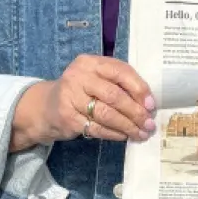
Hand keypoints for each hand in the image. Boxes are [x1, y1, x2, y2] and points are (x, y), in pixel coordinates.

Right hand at [10, 55, 155, 149]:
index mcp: (90, 62)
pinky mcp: (67, 117)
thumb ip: (118, 84)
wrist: (47, 106)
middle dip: (135, 112)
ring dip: (127, 126)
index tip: (151, 105)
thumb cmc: (81, 91)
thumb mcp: (96, 78)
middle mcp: (78, 77)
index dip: (139, 89)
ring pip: (106, 114)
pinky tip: (124, 136)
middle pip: (114, 96)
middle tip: (149, 124)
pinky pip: (96, 128)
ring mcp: (70, 97)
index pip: (120, 72)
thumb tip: (148, 104)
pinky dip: (114, 134)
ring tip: (141, 133)